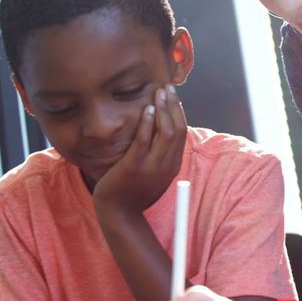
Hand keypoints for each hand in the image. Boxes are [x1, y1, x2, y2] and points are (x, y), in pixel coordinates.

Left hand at [94, 84, 187, 214]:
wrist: (119, 213)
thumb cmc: (133, 190)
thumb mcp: (153, 172)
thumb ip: (160, 155)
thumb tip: (161, 132)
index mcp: (173, 164)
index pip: (182, 132)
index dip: (179, 111)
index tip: (174, 96)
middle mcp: (167, 164)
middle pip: (177, 128)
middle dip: (174, 105)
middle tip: (168, 87)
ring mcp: (152, 166)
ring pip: (166, 132)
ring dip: (164, 109)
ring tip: (159, 92)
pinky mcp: (134, 166)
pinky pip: (144, 140)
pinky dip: (148, 122)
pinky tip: (146, 109)